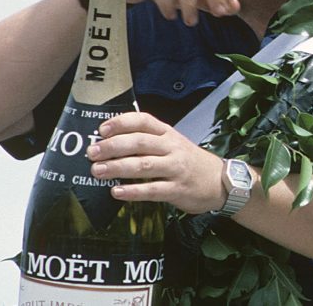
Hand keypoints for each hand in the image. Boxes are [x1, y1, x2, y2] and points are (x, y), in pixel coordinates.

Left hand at [88, 112, 225, 213]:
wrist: (220, 182)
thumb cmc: (190, 162)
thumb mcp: (173, 143)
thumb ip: (148, 141)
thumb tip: (111, 143)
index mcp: (168, 133)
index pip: (143, 121)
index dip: (121, 123)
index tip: (102, 130)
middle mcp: (172, 148)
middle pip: (139, 143)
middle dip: (112, 147)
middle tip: (92, 153)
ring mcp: (175, 169)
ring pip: (143, 165)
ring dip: (117, 168)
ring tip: (97, 171)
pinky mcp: (177, 190)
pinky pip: (152, 190)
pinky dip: (133, 191)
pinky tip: (117, 192)